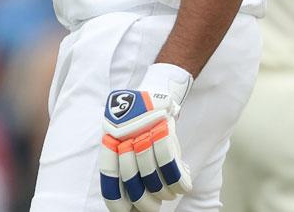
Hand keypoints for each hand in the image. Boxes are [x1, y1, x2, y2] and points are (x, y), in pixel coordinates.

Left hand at [99, 64, 193, 211]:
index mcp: (110, 141)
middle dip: (147, 202)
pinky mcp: (164, 131)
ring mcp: (144, 134)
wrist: (155, 92)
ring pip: (154, 178)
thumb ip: (121, 162)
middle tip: (154, 205)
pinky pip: (172, 167)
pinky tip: (183, 184)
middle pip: (135, 184)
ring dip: (165, 191)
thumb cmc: (139, 121)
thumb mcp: (122, 136)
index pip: (110, 178)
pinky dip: (179, 181)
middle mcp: (125, 138)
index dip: (117, 201)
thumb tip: (129, 201)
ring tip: (169, 192)